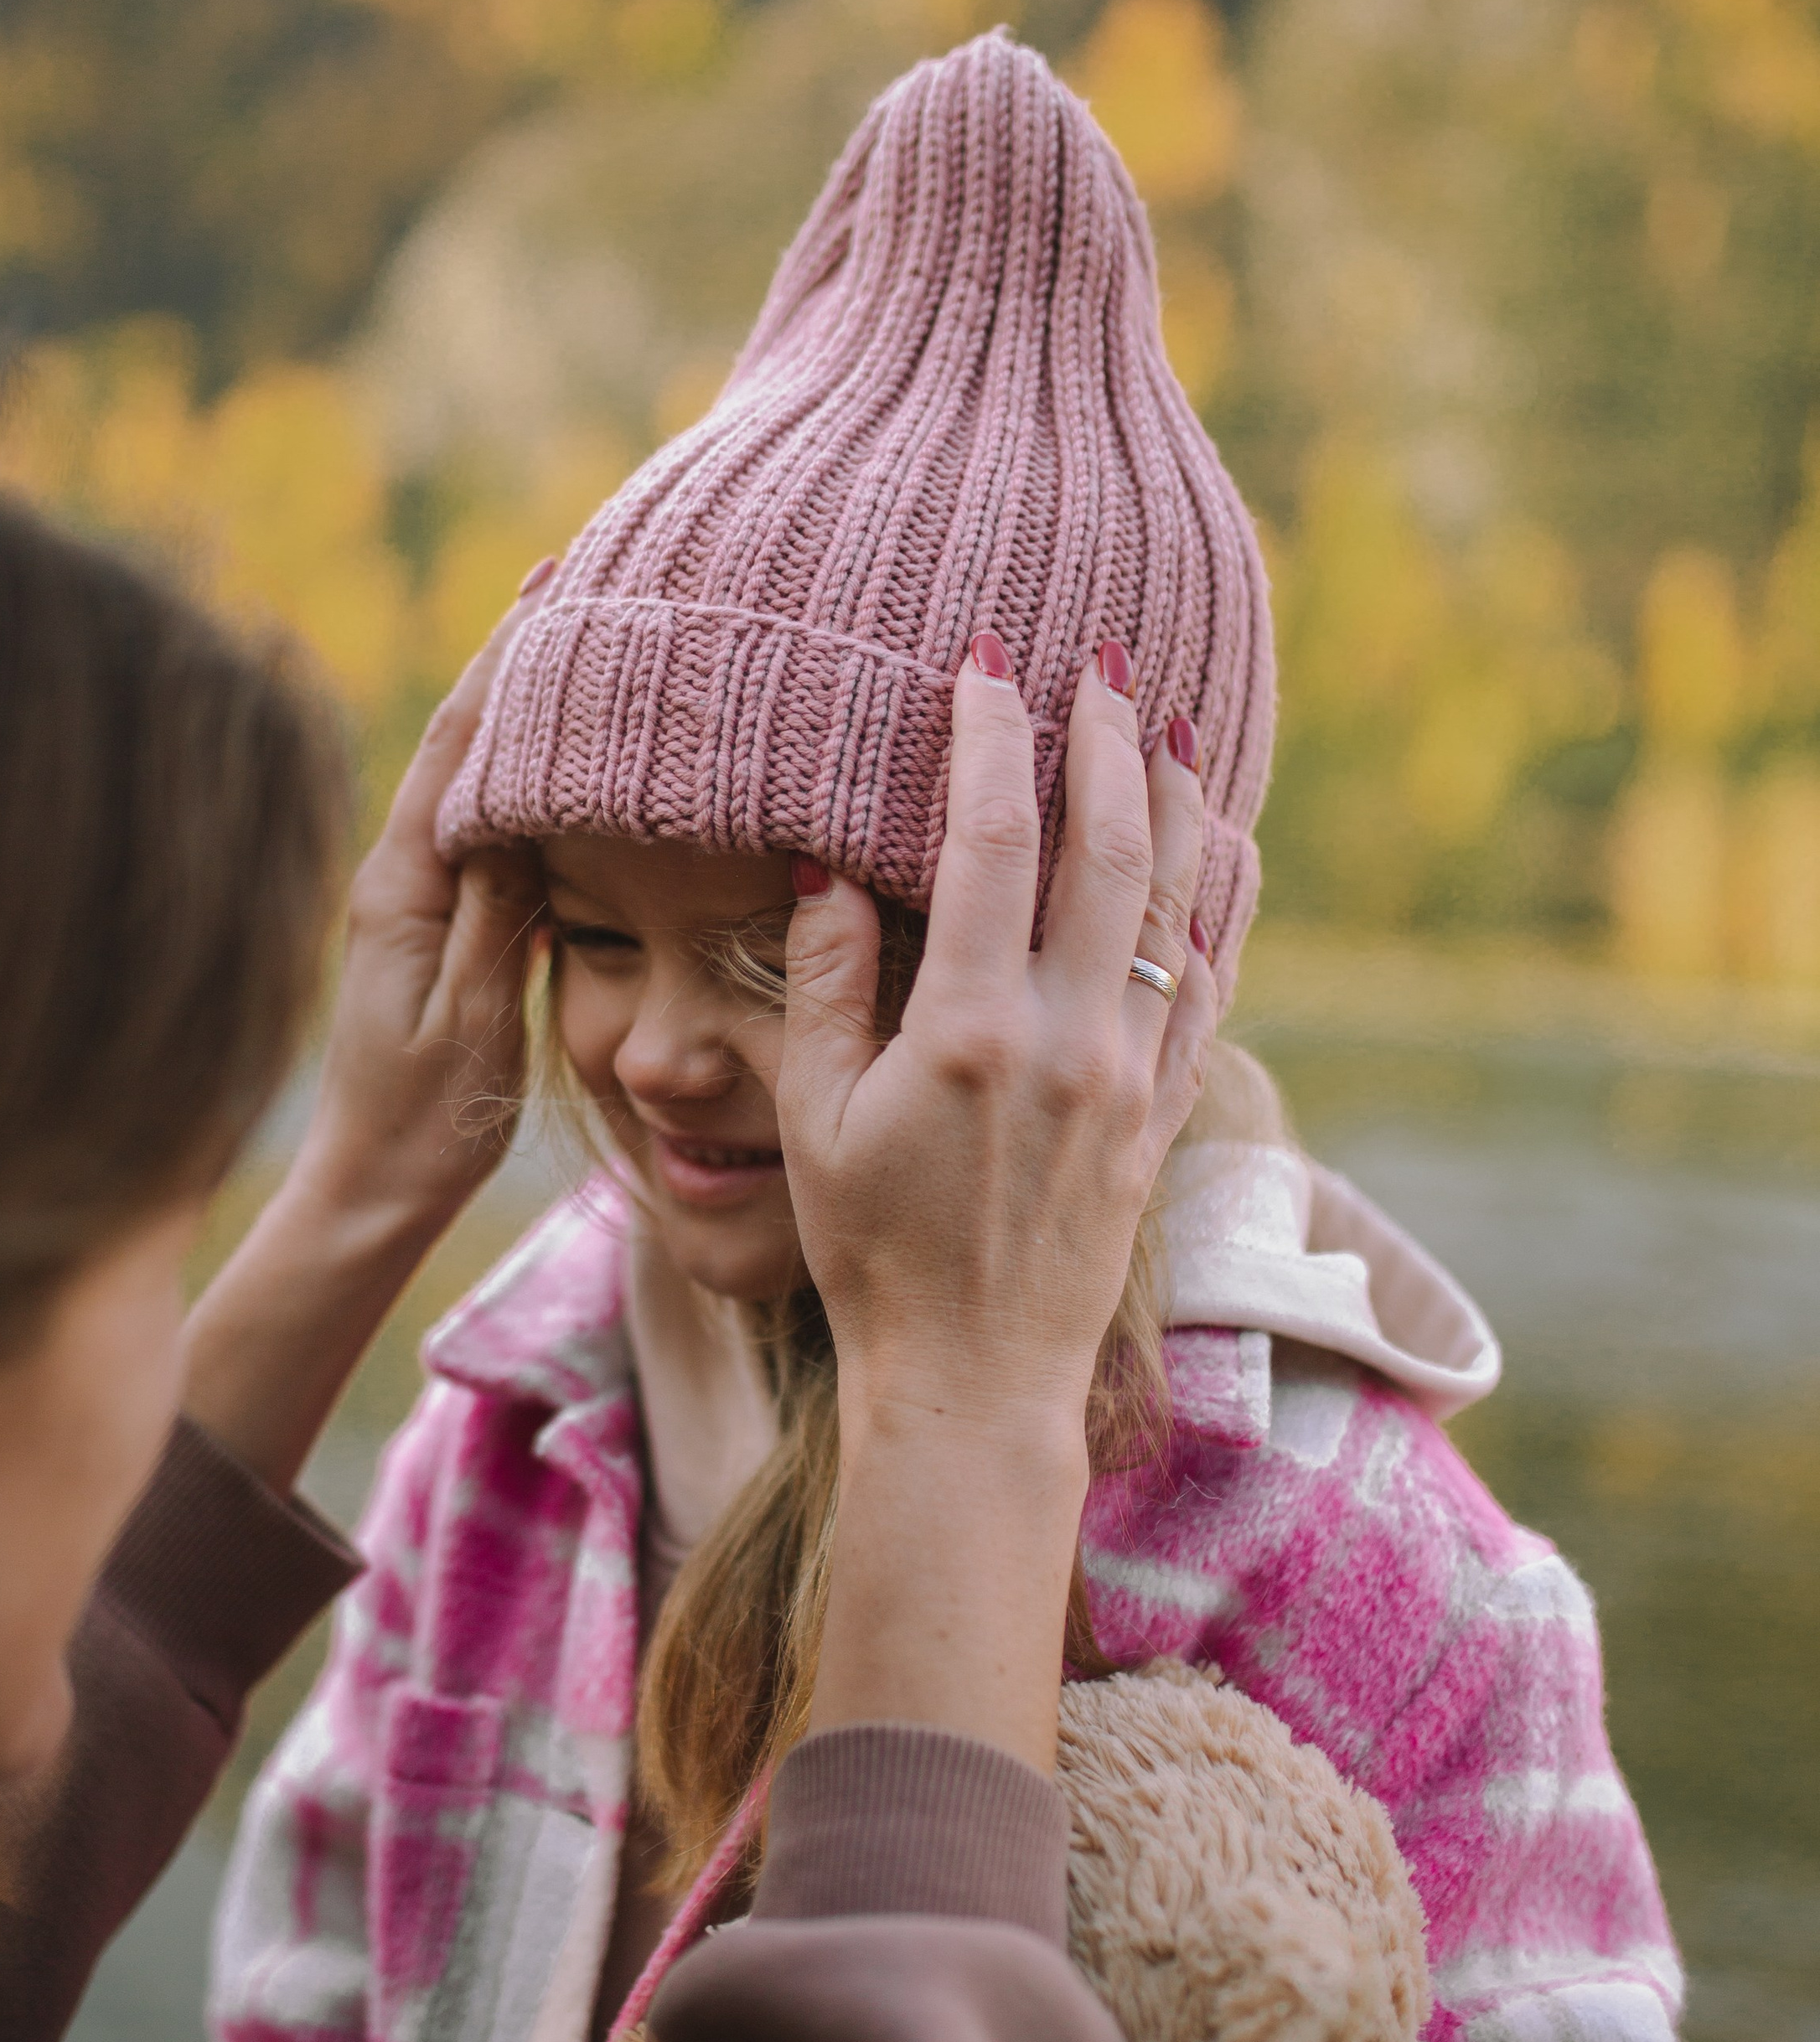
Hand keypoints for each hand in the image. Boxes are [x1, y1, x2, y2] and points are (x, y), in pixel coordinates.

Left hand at [291, 606, 548, 1247]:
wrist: (372, 1193)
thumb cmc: (426, 1123)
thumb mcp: (474, 1019)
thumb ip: (497, 914)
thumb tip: (520, 811)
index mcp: (404, 888)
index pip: (460, 748)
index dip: (505, 662)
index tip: (552, 585)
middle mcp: (399, 877)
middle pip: (465, 744)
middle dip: (518, 661)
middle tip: (579, 577)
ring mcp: (414, 900)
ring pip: (477, 784)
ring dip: (526, 715)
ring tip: (584, 641)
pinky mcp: (435, 928)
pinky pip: (487, 834)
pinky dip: (528, 782)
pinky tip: (569, 761)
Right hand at [779, 646, 1214, 1773]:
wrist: (974, 1380)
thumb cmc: (873, 1255)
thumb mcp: (817, 1120)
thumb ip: (827, 983)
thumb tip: (830, 865)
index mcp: (968, 1030)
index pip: (991, 839)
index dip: (993, 736)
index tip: (987, 661)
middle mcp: (1068, 1039)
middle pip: (1110, 846)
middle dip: (1109, 738)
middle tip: (1107, 663)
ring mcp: (1131, 1075)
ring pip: (1179, 902)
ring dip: (1180, 802)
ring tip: (1175, 727)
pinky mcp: (1165, 1113)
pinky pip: (1210, 981)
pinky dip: (1221, 903)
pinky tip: (1224, 849)